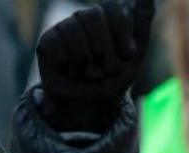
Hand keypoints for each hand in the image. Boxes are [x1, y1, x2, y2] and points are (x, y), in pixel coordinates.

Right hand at [36, 0, 155, 130]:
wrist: (91, 106)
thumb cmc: (114, 80)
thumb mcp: (135, 57)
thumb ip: (141, 25)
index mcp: (106, 19)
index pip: (111, 8)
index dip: (121, 31)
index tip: (128, 55)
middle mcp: (84, 19)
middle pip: (91, 15)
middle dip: (103, 49)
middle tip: (107, 71)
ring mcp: (64, 28)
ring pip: (71, 29)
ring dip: (85, 61)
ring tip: (89, 75)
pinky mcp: (47, 42)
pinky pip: (55, 44)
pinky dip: (67, 65)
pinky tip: (71, 73)